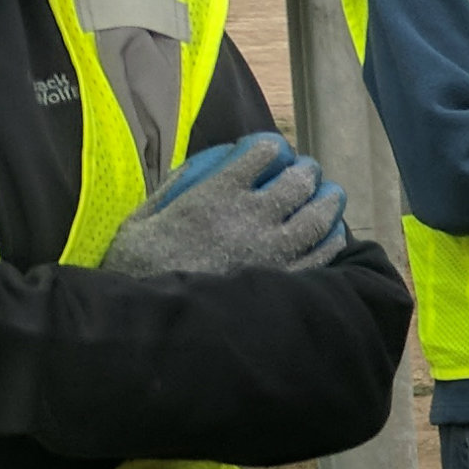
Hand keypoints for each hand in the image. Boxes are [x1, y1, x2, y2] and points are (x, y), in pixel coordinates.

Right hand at [104, 132, 347, 277]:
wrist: (150, 321)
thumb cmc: (136, 268)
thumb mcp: (142, 219)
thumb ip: (172, 190)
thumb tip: (197, 169)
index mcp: (215, 195)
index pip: (261, 153)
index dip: (271, 147)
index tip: (271, 151)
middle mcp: (250, 218)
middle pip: (298, 182)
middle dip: (307, 171)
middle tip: (306, 173)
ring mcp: (272, 251)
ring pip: (318, 217)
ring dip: (328, 201)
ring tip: (329, 196)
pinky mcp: (284, 280)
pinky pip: (322, 255)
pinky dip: (332, 239)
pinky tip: (332, 234)